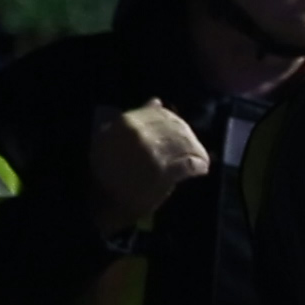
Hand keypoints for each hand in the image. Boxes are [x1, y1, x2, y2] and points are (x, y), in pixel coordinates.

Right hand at [88, 99, 208, 233]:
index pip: (162, 114)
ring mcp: (151, 152)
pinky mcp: (163, 172)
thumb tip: (157, 100)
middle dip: (189, 139)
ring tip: (200, 160)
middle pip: (177, 129)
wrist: (103, 203)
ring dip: (197, 152)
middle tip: (195, 149)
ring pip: (186, 145)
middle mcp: (138, 134)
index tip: (183, 133)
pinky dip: (199, 166)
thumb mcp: (114, 138)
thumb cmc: (109, 171)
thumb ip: (138, 118)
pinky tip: (201, 169)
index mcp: (126, 122)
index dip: (176, 124)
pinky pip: (190, 163)